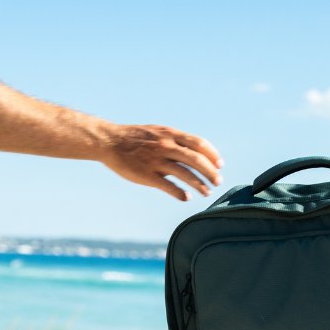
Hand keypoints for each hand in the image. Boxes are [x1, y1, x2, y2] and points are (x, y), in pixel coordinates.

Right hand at [99, 124, 223, 200]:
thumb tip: (195, 152)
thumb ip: (176, 141)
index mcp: (170, 135)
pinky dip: (180, 193)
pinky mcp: (147, 175)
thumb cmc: (135, 138)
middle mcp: (165, 146)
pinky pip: (168, 186)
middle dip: (210, 172)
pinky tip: (187, 197)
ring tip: (207, 193)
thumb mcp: (158, 132)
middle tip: (218, 181)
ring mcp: (156, 161)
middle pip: (196, 160)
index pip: (198, 144)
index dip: (212, 155)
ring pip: (185, 174)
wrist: (109, 141)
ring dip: (200, 185)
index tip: (220, 165)